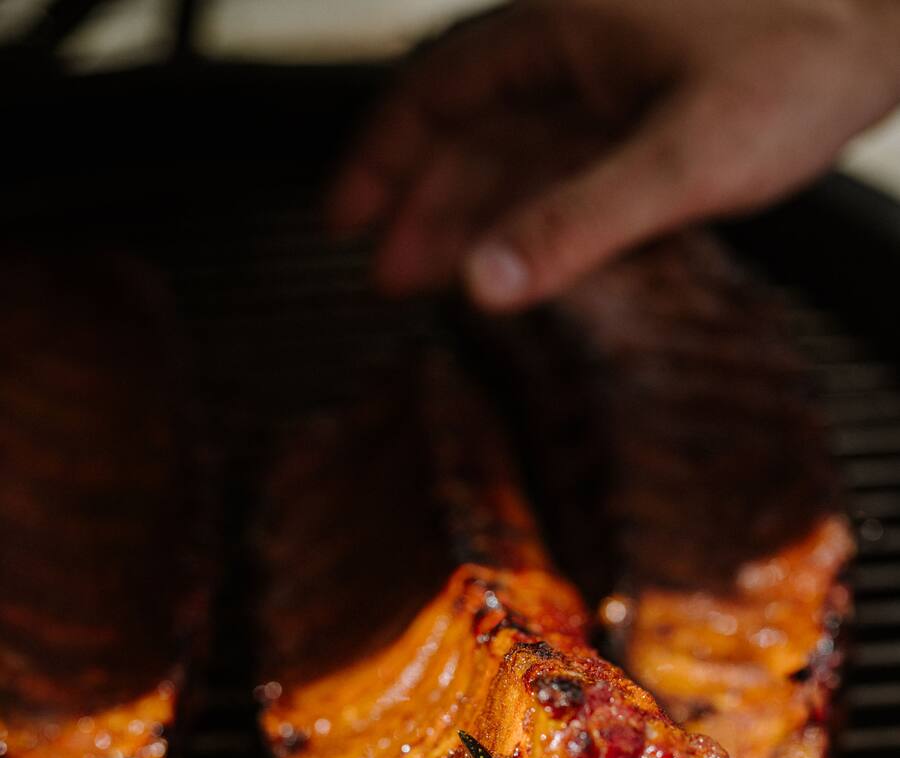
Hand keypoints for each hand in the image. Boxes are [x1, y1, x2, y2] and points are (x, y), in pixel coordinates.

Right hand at [328, 0, 899, 309]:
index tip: (346, 219)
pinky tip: (516, 250)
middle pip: (467, 128)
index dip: (384, 158)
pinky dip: (532, 207)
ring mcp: (611, 81)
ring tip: (433, 280)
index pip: (436, 91)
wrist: (883, 32)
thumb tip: (482, 285)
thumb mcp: (679, 160)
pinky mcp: (648, 111)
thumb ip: (575, 224)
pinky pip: (566, 162)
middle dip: (421, 202)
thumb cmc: (799, 64)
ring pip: (515, 149)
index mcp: (560, 29)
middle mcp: (574, 47)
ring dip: (473, 213)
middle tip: (386, 275)